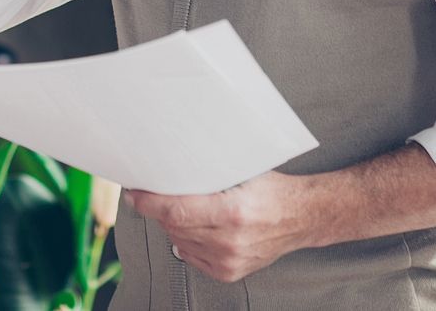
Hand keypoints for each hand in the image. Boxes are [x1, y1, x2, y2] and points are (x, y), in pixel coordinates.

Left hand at [125, 171, 311, 284]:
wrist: (301, 217)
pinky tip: (196, 226)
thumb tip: (171, 164)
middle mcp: (230, 241)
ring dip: (173, 224)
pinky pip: (190, 256)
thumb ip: (209, 171)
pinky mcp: (229, 272)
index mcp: (233, 212)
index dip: (150, 202)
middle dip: (159, 209)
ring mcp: (229, 260)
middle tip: (153, 193)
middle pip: (174, 226)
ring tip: (184, 207)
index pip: (177, 210)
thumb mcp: (243, 171)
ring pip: (179, 241)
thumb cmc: (272, 190)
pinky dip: (186, 240)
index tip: (134, 193)